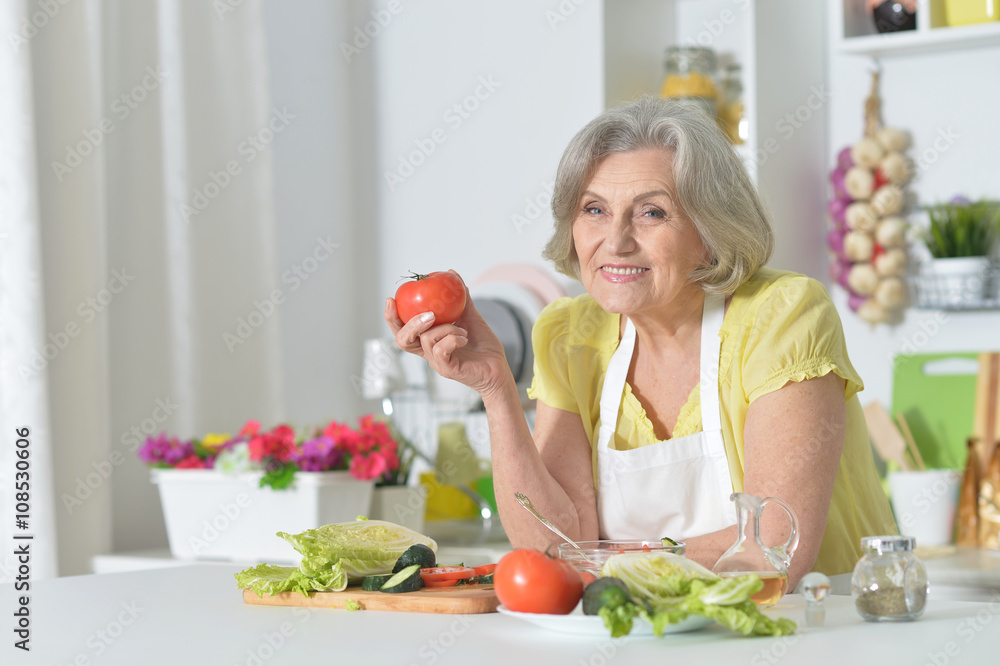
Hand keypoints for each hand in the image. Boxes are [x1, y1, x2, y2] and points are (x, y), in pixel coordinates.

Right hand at [384, 272, 510, 397]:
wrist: (498, 366)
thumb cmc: (483, 345)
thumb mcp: (470, 316)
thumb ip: (460, 298)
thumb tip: (452, 274)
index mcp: (429, 340)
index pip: (402, 330)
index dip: (392, 317)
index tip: (391, 299)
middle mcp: (428, 353)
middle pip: (402, 340)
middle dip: (408, 323)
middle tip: (428, 314)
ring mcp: (436, 362)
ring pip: (427, 338)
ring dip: (447, 328)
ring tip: (462, 329)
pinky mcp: (446, 369)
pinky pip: (440, 348)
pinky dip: (453, 338)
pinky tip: (464, 338)